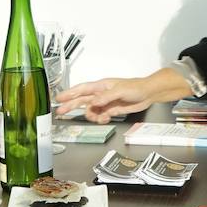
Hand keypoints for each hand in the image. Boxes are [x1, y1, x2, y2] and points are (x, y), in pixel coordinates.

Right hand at [54, 68, 190, 122]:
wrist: (147, 94)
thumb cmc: (135, 87)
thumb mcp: (120, 90)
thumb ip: (106, 97)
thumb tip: (93, 102)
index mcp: (101, 86)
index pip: (81, 89)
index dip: (69, 94)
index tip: (59, 98)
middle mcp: (100, 94)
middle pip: (81, 100)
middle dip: (71, 106)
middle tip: (60, 112)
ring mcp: (105, 102)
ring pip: (91, 111)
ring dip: (91, 116)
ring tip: (98, 118)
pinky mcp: (110, 110)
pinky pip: (100, 116)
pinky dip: (100, 119)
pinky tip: (105, 119)